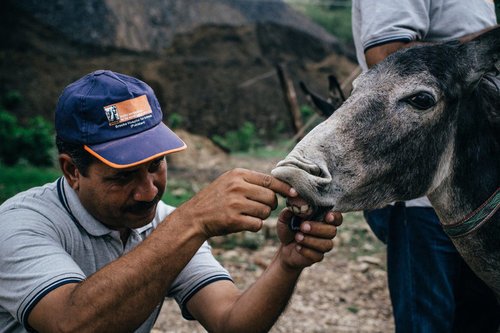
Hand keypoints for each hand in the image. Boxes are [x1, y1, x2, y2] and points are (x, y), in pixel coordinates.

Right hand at [177, 168, 296, 237]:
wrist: (194, 217)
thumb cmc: (216, 200)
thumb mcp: (230, 182)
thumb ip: (251, 181)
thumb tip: (280, 183)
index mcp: (238, 174)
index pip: (270, 180)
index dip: (285, 188)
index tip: (295, 193)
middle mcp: (237, 187)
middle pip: (270, 198)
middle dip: (270, 206)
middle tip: (260, 208)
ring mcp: (235, 203)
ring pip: (265, 212)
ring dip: (261, 217)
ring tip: (247, 215)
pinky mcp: (233, 220)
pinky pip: (257, 225)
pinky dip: (254, 226)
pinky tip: (244, 223)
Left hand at [276, 209, 341, 270]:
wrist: (284, 248)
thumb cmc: (289, 228)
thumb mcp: (285, 218)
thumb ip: (289, 212)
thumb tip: (293, 207)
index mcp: (322, 219)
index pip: (337, 217)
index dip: (335, 217)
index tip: (327, 216)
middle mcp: (326, 232)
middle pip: (332, 231)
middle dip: (317, 228)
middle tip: (302, 226)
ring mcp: (323, 245)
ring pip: (327, 244)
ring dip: (311, 240)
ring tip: (297, 237)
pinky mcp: (318, 257)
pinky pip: (318, 256)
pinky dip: (306, 251)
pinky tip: (297, 247)